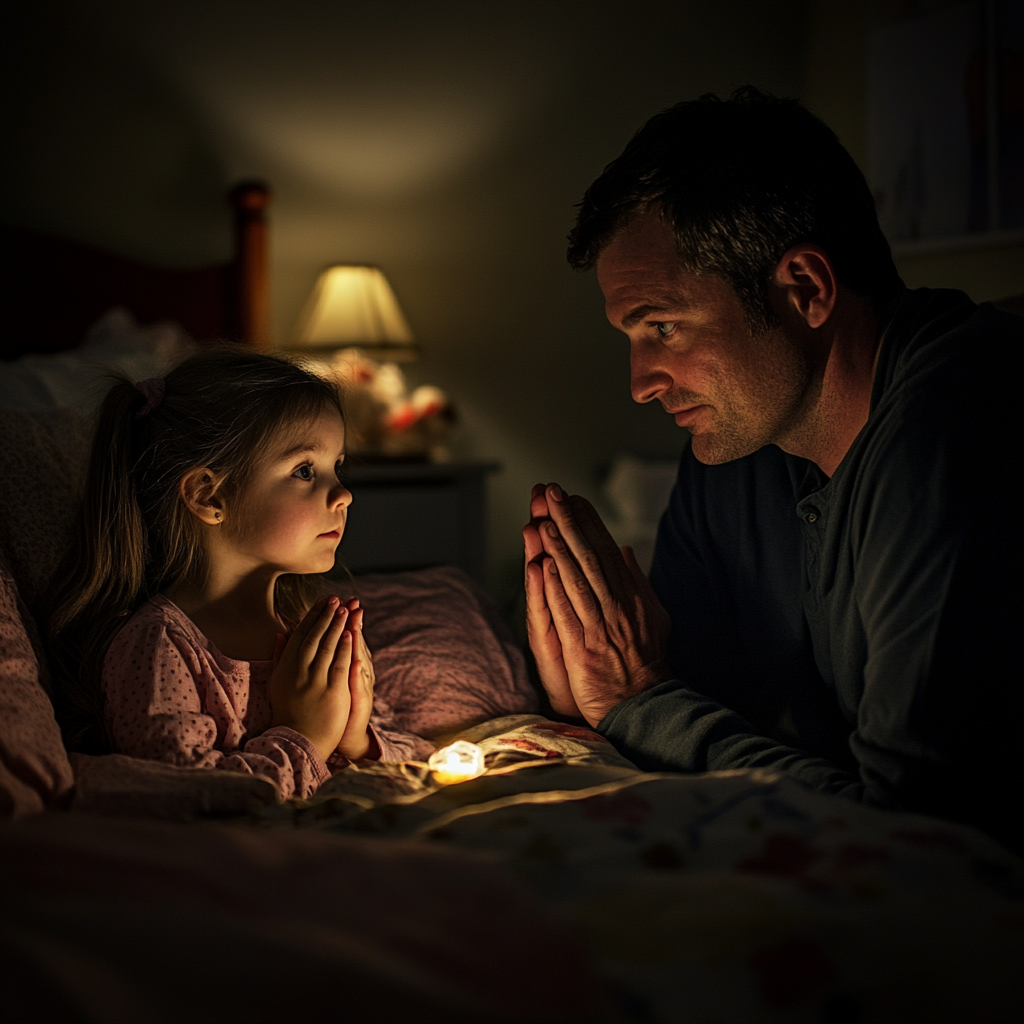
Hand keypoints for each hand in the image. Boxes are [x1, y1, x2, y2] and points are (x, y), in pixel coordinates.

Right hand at [269, 596, 353, 760]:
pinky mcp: (331, 691)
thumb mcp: (278, 683)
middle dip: (325, 615)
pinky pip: (338, 665)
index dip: (312, 615)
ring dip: (337, 625)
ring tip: (344, 608)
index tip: (323, 601)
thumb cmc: (288, 711)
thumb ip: (279, 657)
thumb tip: (280, 634)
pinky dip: (344, 647)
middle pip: (313, 636)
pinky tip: (350, 633)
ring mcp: (314, 681)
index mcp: (285, 667)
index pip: (300, 634)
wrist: (298, 741)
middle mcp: (298, 671)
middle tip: (336, 598)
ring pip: (326, 647)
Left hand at [336, 599, 375, 759]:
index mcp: (346, 663)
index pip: (344, 636)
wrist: (345, 733)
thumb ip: (324, 655)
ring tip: (355, 625)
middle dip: (353, 622)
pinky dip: (358, 674)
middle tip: (354, 603)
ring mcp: (360, 685)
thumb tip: (313, 634)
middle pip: (355, 642)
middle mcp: (356, 671)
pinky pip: (359, 685)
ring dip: (359, 643)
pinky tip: (357, 662)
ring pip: (360, 660)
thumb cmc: (333, 703)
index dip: (342, 618)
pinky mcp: (360, 701)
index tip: (338, 599)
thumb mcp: (328, 676)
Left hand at [534, 483, 670, 726]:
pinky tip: (543, 565)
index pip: (606, 550)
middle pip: (589, 556)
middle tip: (552, 494)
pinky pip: (566, 613)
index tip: (573, 497)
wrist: (643, 704)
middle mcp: (617, 606)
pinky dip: (554, 588)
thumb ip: (636, 580)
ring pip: (576, 579)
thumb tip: (624, 549)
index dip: (588, 521)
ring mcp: (599, 627)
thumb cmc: (646, 659)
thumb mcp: (652, 614)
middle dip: (569, 522)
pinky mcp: (581, 649)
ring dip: (559, 547)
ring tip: (544, 520)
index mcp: (632, 595)